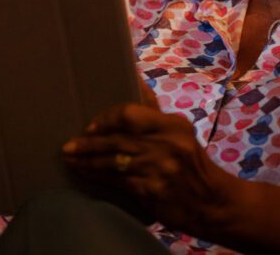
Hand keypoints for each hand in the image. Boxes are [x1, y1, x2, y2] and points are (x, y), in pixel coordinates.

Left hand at [62, 102, 239, 235]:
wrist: (212, 202)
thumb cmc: (191, 162)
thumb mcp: (180, 132)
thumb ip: (154, 111)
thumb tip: (134, 76)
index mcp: (172, 125)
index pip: (130, 114)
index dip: (106, 119)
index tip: (90, 127)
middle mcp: (166, 145)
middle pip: (117, 139)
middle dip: (88, 144)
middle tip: (68, 146)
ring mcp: (159, 169)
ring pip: (113, 162)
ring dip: (87, 162)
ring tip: (70, 160)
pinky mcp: (152, 191)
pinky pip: (118, 182)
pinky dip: (98, 178)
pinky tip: (86, 176)